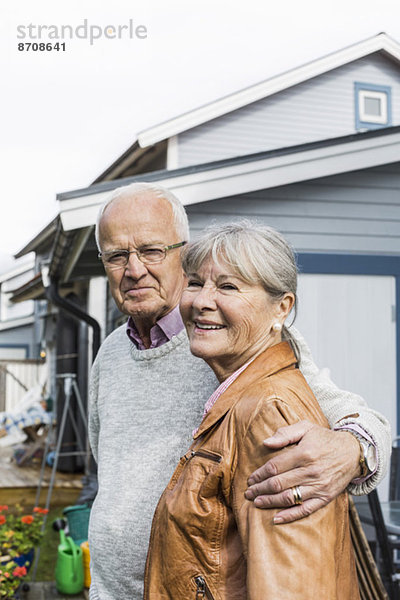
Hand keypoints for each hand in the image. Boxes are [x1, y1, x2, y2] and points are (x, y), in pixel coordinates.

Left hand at [244, 420, 360, 523]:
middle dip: (260, 489)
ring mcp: (319, 486)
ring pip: (289, 498)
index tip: (250, 479)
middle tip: (248, 493)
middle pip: (278, 484)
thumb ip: (285, 433)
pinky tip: (276, 518)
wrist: (353, 452)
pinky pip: (305, 509)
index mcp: (304, 453)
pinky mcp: (326, 497)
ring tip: (256, 503)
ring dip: (270, 502)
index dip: (259, 474)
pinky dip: (290, 516)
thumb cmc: (325, 439)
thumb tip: (266, 443)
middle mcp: (310, 471)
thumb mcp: (306, 427)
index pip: (275, 467)